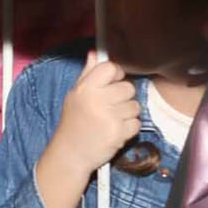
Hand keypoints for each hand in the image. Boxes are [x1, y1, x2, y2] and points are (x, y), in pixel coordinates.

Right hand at [51, 59, 141, 177]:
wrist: (70, 153)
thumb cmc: (74, 123)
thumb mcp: (75, 96)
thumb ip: (88, 74)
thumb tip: (95, 53)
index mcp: (85, 88)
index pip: (111, 67)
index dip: (115, 75)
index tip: (111, 84)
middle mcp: (97, 100)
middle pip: (128, 87)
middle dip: (123, 97)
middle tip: (110, 107)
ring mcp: (109, 117)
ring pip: (135, 106)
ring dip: (127, 114)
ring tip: (111, 120)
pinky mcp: (119, 133)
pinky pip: (137, 123)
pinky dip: (129, 128)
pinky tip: (115, 131)